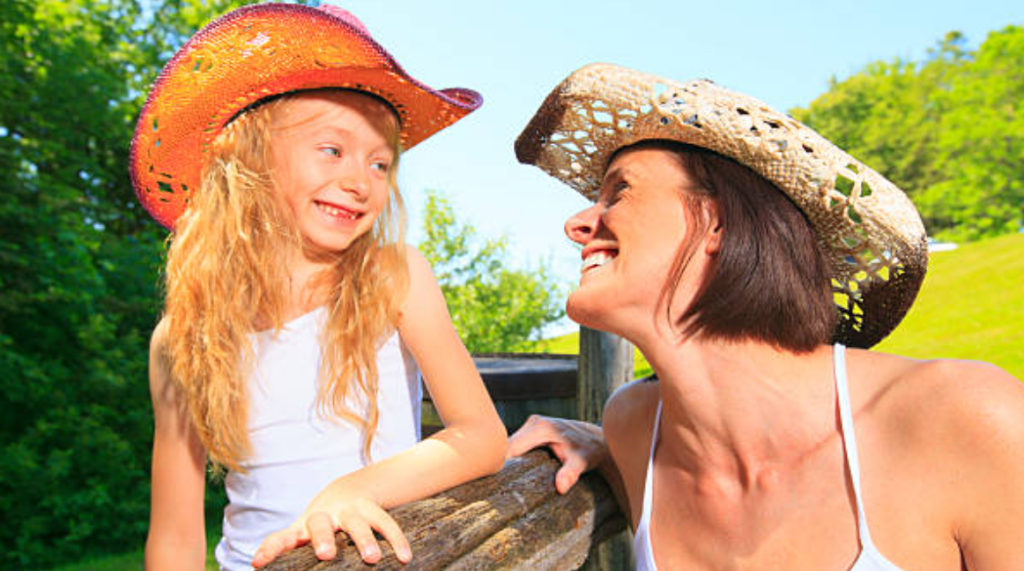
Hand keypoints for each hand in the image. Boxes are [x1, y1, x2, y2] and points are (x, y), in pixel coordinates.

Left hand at [251, 486, 411, 567]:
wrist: (348, 490)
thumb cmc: (321, 525)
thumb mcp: (304, 534)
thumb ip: (288, 547)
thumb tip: (260, 566)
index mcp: (302, 527)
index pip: (282, 538)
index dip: (271, 549)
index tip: (259, 563)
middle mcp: (324, 516)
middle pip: (320, 524)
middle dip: (322, 538)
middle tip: (326, 554)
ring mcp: (349, 511)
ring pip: (356, 522)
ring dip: (363, 539)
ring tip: (373, 559)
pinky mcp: (371, 509)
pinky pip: (386, 522)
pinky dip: (396, 539)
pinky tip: (405, 557)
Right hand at [507, 415, 607, 494]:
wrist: (598, 440)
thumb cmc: (589, 451)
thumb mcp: (581, 462)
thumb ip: (570, 473)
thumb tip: (561, 487)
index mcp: (540, 428)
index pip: (510, 448)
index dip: (502, 465)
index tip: (499, 482)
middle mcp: (534, 422)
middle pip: (507, 445)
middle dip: (503, 464)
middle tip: (502, 485)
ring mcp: (532, 424)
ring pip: (511, 445)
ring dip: (508, 461)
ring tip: (508, 480)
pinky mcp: (533, 429)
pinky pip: (517, 444)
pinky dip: (514, 456)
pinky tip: (516, 470)